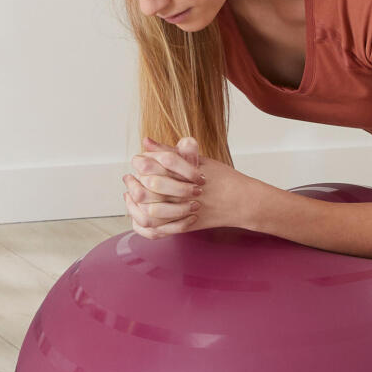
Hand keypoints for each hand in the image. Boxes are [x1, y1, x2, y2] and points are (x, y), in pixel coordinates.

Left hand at [122, 135, 261, 238]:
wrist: (241, 201)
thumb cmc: (220, 177)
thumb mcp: (197, 160)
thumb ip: (169, 151)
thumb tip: (146, 141)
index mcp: (185, 172)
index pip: (153, 165)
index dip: (141, 163)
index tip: (137, 161)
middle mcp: (183, 192)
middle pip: (148, 188)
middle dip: (135, 183)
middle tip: (130, 179)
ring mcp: (184, 211)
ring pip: (149, 212)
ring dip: (136, 204)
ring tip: (132, 196)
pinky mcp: (185, 226)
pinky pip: (157, 230)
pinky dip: (144, 224)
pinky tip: (140, 214)